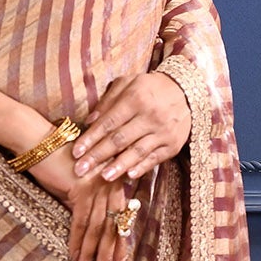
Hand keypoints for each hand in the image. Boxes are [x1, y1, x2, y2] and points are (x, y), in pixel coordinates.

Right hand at [30, 146, 141, 260]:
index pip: (120, 220)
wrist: (39, 141)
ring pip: (97, 228)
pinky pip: (81, 221)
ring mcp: (99, 186)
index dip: (119, 245)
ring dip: (92, 255)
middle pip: (112, 227)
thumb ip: (84, 205)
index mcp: (113, 184)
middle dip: (108, 257)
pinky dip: (77, 241)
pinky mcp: (82, 187)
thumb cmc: (55, 163)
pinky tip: (75, 257)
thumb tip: (85, 230)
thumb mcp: (75, 186)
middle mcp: (111, 184)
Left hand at [70, 72, 190, 184]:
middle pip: (119, 139)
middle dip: (98, 155)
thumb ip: (108, 100)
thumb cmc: (149, 88)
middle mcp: (150, 115)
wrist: (185, 91)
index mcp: (136, 98)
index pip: (109, 122)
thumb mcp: (128, 84)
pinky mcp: (172, 144)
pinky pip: (155, 158)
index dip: (91, 138)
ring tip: (103, 177)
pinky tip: (129, 175)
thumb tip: (89, 121)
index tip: (76, 152)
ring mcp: (163, 131)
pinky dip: (142, 167)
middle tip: (81, 169)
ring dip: (119, 165)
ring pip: (137, 151)